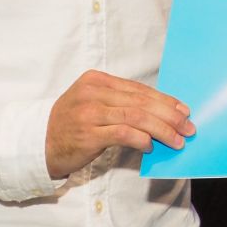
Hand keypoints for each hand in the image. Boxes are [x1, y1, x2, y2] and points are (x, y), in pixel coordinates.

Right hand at [44, 69, 195, 178]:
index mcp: (97, 80)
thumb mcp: (93, 105)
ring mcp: (89, 112)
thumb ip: (120, 104)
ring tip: (177, 140)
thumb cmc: (71, 125)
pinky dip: (141, 139)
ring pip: (136, 117)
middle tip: (188, 127)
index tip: (184, 111)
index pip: (139, 89)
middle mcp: (93, 92)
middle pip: (141, 101)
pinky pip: (122, 133)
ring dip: (162, 129)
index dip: (165, 100)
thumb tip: (160, 113)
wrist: (39, 144)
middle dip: (169, 115)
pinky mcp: (87, 134)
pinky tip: (151, 146)